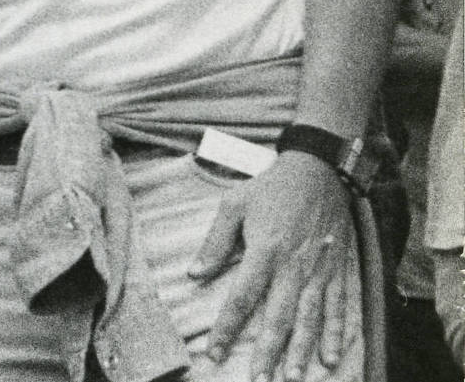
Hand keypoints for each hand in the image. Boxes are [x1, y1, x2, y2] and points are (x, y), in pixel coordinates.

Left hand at [194, 153, 358, 378]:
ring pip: (310, 319)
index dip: (228, 329)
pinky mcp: (338, 271)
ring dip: (301, 351)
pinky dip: (336, 334)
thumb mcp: (234, 204)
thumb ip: (215, 243)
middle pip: (278, 317)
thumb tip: (194, 275)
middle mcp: (293, 266)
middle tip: (259, 380)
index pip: (241, 298)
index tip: (216, 354)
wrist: (319, 172)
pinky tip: (330, 357)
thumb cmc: (271, 188)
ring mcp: (319, 271)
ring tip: (292, 377)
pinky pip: (338, 308)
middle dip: (268, 352)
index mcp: (264, 250)